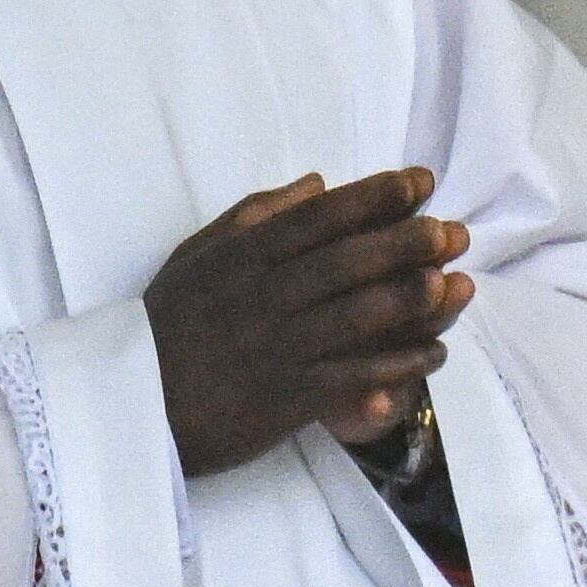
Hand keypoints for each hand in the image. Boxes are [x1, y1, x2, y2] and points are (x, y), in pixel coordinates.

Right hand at [143, 167, 474, 476]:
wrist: (132, 405)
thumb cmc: (169, 325)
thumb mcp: (197, 256)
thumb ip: (256, 215)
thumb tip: (318, 182)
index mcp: (241, 259)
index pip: (316, 219)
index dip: (372, 197)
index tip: (419, 181)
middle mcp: (260, 298)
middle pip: (344, 262)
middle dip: (404, 242)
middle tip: (450, 230)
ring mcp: (275, 348)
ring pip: (354, 316)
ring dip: (409, 299)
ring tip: (455, 284)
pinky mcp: (285, 397)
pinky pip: (352, 376)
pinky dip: (397, 364)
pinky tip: (435, 353)